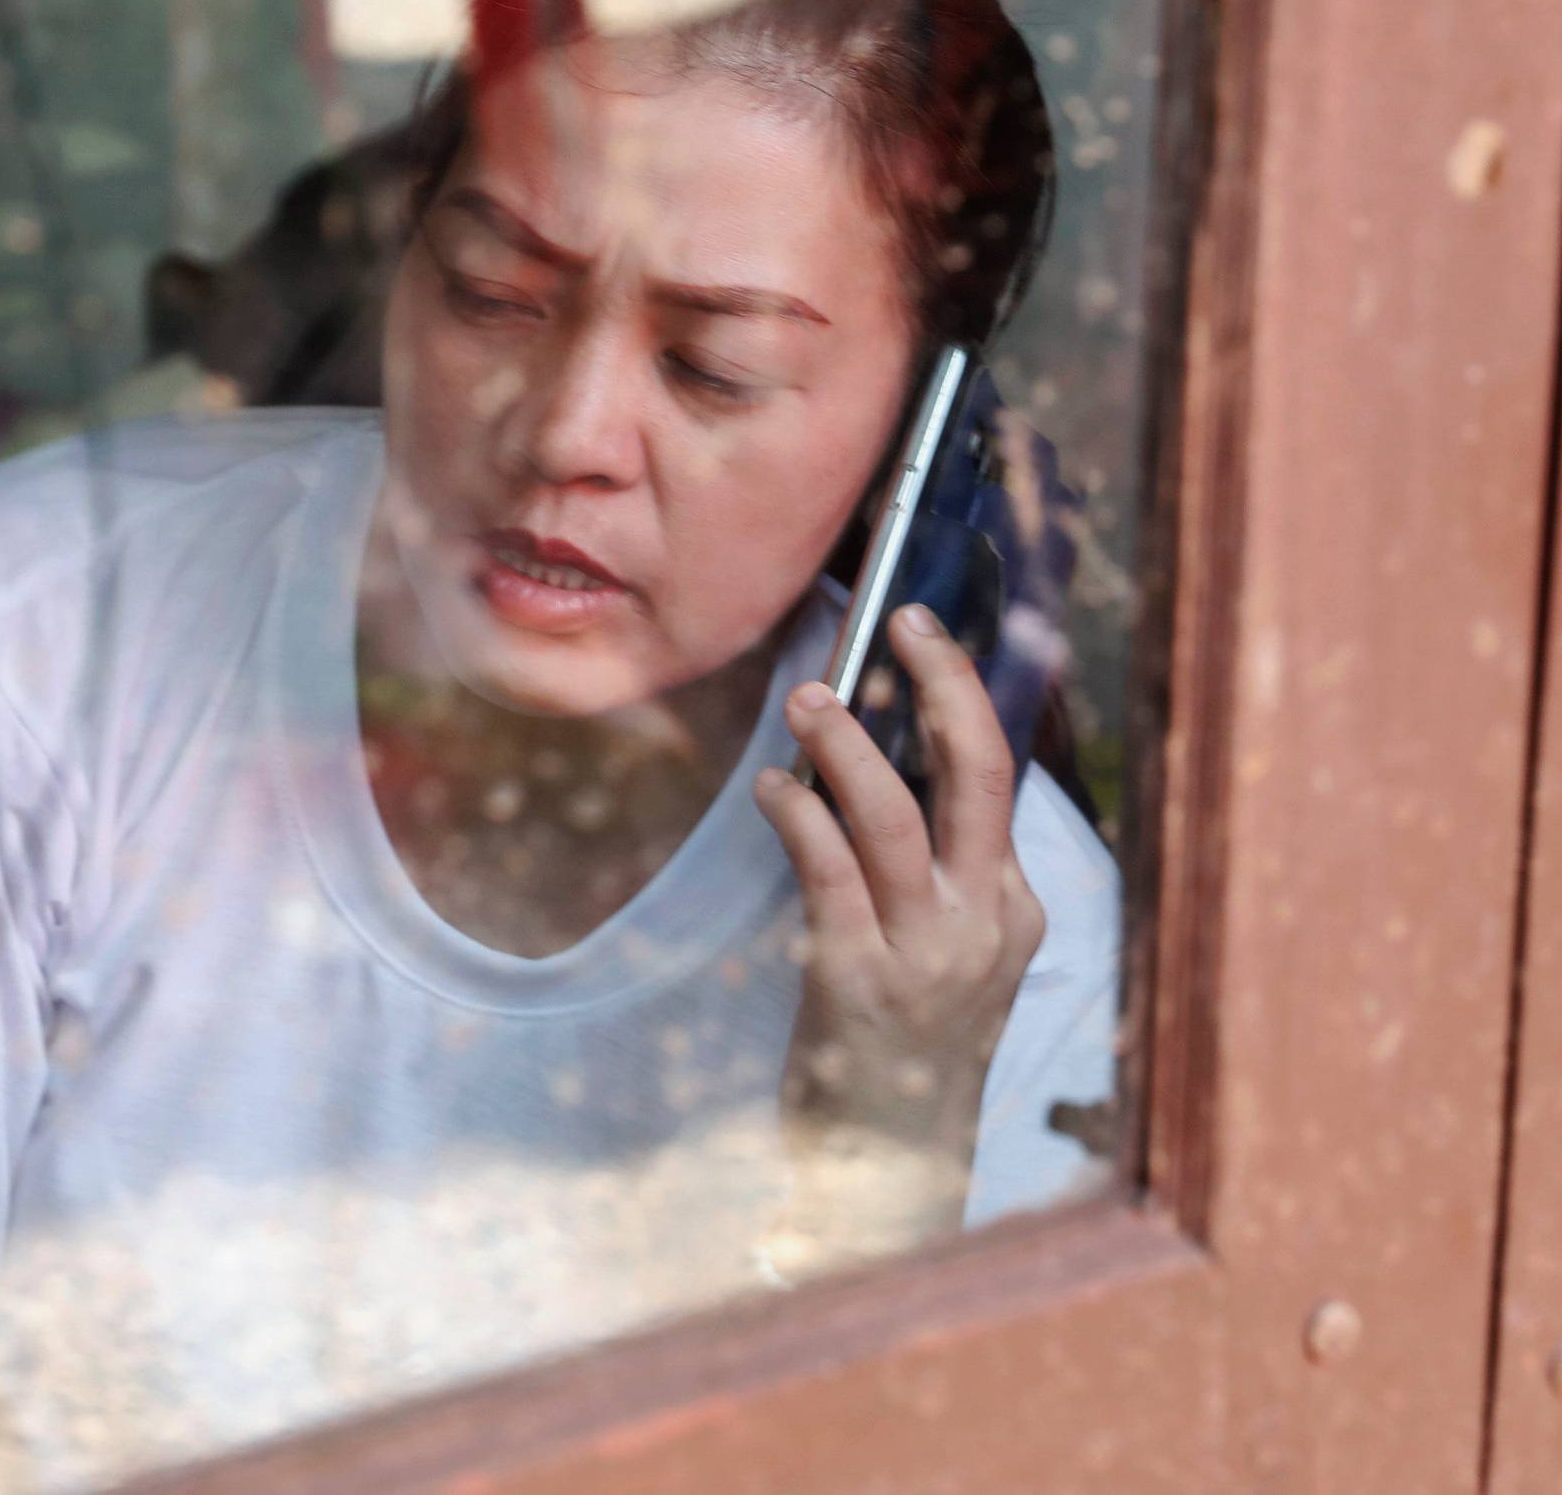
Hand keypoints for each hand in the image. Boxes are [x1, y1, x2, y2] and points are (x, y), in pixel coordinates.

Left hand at [753, 603, 1044, 1245]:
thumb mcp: (946, 953)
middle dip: (944, 685)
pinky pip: (829, 870)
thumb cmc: (904, 1041)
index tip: (925, 635)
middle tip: (904, 622)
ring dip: (848, 746)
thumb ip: (926, 867)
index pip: (1000, 778)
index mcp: (1012, 908)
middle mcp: (984, 923)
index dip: (962, 695)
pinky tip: (774, 787)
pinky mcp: (859, 981)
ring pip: (896, 817)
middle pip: (979, 775)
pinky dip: (798, 814)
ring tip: (808, 699)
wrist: (890, 1163)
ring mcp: (927, 954)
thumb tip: (868, 756)